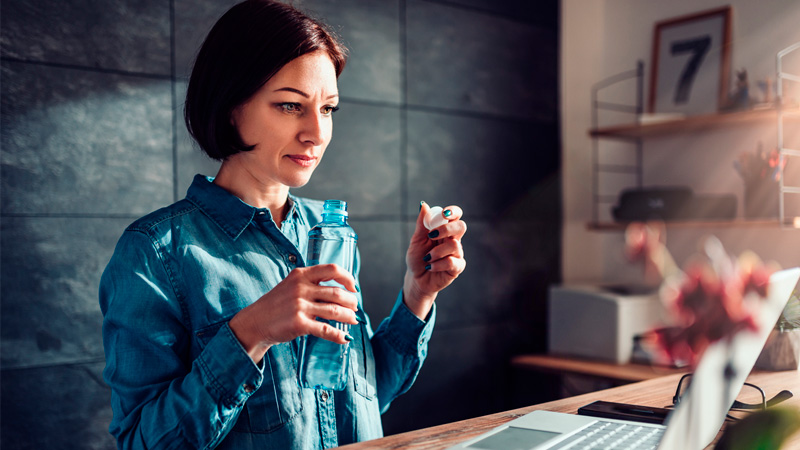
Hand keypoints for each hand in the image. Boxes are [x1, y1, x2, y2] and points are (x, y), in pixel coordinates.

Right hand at [229, 264, 358, 362]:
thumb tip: (341, 293)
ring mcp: (300, 306)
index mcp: (301, 275)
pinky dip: (338, 335)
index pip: (332, 269)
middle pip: (337, 293)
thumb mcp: (291, 286)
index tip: (354, 287)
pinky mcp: (299, 324)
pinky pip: (326, 330)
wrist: (255, 323)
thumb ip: (312, 285)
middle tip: (355, 308)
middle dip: (351, 302)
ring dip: (348, 317)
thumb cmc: (276, 305)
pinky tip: (344, 338)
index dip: (347, 278)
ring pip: (335, 311)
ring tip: (353, 320)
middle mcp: (301, 288)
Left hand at [403, 202, 466, 318]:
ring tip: (427, 258)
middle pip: (461, 227)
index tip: (444, 213)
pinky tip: (430, 267)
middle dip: (447, 229)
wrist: (416, 279)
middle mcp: (453, 240)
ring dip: (436, 252)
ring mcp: (457, 254)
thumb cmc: (418, 258)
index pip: (455, 215)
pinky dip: (438, 264)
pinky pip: (452, 262)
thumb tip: (424, 205)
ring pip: (454, 246)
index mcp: (444, 230)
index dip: (453, 211)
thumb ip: (422, 224)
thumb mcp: (416, 240)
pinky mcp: (457, 267)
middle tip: (432, 235)